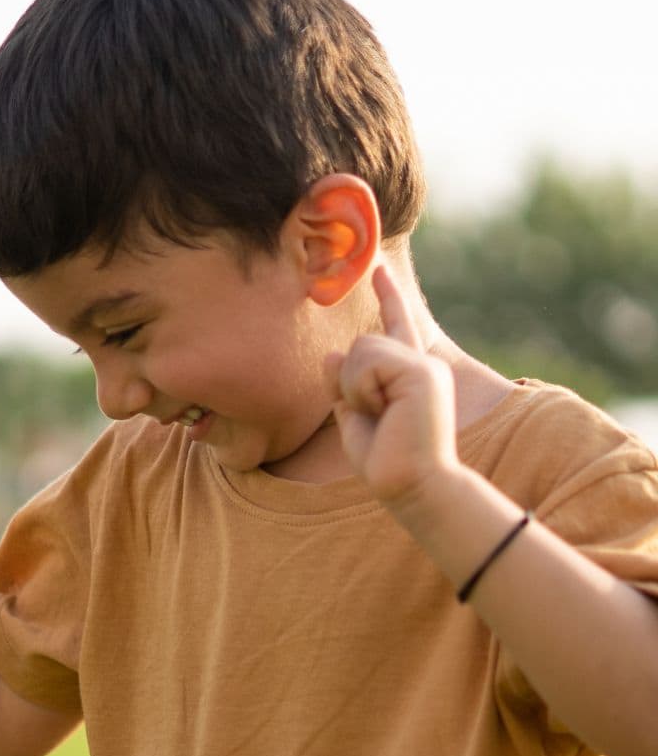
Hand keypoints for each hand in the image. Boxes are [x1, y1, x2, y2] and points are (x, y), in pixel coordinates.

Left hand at [325, 265, 458, 505]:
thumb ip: (342, 386)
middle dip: (349, 382)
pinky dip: (362, 390)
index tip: (378, 268)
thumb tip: (331, 354)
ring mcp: (424, 366)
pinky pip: (368, 362)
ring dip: (355, 388)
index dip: (388, 295)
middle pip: (361, 343)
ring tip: (380, 416)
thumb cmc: (385, 462)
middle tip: (374, 417)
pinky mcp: (421, 372)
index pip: (396, 325)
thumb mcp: (353, 420)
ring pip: (361, 349)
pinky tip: (384, 412)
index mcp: (409, 373)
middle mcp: (422, 364)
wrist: (412, 487)